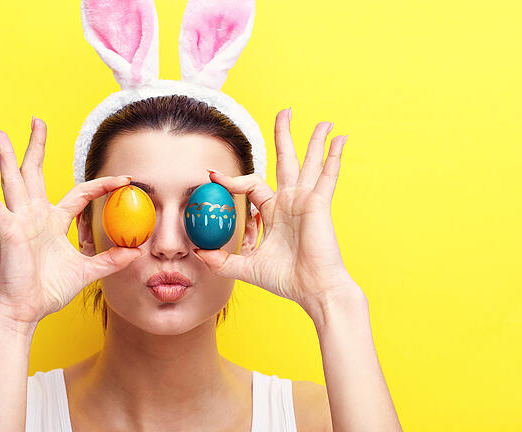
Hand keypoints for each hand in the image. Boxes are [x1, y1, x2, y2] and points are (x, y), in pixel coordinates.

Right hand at [0, 117, 144, 325]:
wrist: (26, 312)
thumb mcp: (86, 273)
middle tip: (37, 120)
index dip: (102, 184)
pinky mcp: (7, 232)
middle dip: (36, 146)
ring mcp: (19, 221)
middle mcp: (35, 215)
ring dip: (6, 156)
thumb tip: (136, 252)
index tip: (125, 178)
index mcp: (53, 222)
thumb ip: (110, 261)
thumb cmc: (49, 292)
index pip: (80, 193)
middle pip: (35, 173)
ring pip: (13, 181)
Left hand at [193, 108, 356, 315]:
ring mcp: (306, 200)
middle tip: (285, 111)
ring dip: (316, 140)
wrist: (313, 291)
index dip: (232, 179)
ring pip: (309, 162)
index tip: (212, 175)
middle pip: (285, 161)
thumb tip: (199, 254)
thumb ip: (222, 261)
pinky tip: (342, 139)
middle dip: (283, 136)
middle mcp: (290, 202)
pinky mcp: (318, 204)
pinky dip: (334, 157)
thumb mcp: (247, 268)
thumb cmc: (286, 280)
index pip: (251, 185)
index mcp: (274, 212)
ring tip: (325, 121)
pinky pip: (327, 176)